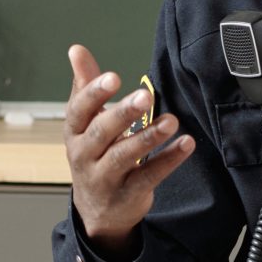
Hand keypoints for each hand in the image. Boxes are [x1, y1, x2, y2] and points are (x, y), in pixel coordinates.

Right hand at [64, 44, 193, 255]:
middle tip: (146, 96)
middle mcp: (85, 155)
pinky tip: (186, 144)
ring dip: (148, 137)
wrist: (97, 211)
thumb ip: (85, 86)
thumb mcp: (84, 123)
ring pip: (124, 156)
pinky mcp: (128, 193)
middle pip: (102, 133)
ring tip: (171, 121)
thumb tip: (76, 49)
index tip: (113, 76)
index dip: (94, 93)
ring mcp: (105, 177)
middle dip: (123, 114)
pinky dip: (168, 160)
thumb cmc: (93, 155)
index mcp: (75, 132)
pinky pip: (149, 176)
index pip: (79, 110)